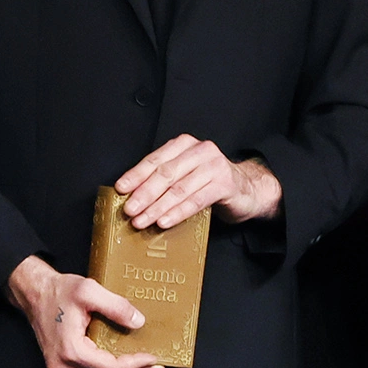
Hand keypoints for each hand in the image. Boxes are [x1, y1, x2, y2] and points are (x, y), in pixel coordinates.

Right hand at [9, 255, 162, 367]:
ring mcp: (61, 366)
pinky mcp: (62, 362)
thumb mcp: (89, 291)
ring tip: (145, 361)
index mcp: (71, 351)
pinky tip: (123, 357)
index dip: (135, 365)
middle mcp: (64, 365)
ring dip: (122, 367)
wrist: (33, 292)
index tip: (153, 358)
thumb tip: (138, 322)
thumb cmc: (57, 290)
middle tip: (157, 365)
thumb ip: (116, 307)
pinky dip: (109, 362)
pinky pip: (91, 367)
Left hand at [116, 136, 281, 228]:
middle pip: (165, 174)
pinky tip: (164, 222)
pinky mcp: (225, 183)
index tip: (120, 189)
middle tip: (129, 210)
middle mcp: (199, 150)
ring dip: (157, 207)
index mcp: (184, 144)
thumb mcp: (184, 175)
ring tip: (142, 221)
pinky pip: (196, 200)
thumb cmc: (208, 183)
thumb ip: (163, 179)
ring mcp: (214, 165)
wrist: (246, 190)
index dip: (136, 175)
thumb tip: (131, 196)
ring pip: (179, 189)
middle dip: (144, 194)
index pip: (155, 159)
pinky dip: (178, 212)